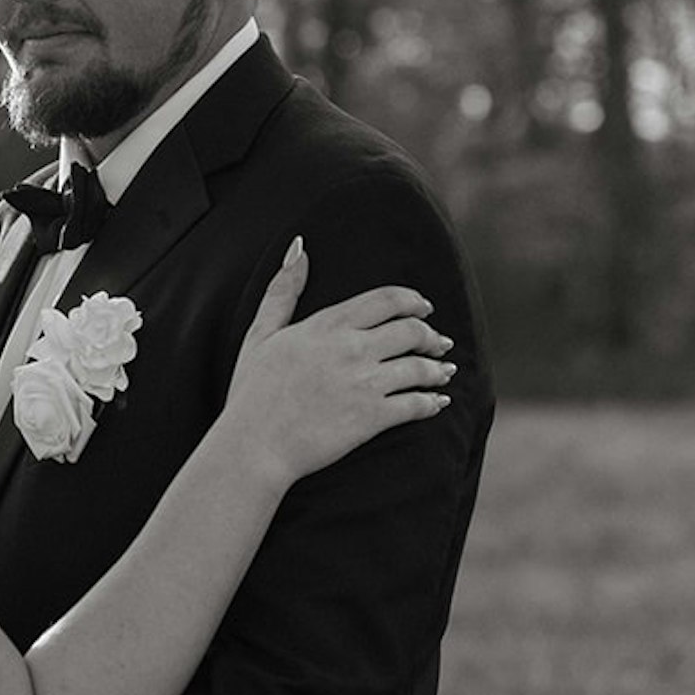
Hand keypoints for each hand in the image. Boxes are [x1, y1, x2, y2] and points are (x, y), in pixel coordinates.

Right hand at [226, 240, 456, 484]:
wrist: (252, 447)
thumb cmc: (251, 394)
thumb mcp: (260, 334)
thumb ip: (283, 290)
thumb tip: (299, 246)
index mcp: (327, 325)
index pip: (387, 300)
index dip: (413, 301)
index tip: (424, 308)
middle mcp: (352, 349)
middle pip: (412, 330)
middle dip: (431, 336)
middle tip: (439, 343)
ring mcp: (365, 383)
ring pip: (420, 367)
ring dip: (437, 369)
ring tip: (443, 372)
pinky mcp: (372, 418)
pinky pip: (417, 404)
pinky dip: (433, 402)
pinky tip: (437, 402)